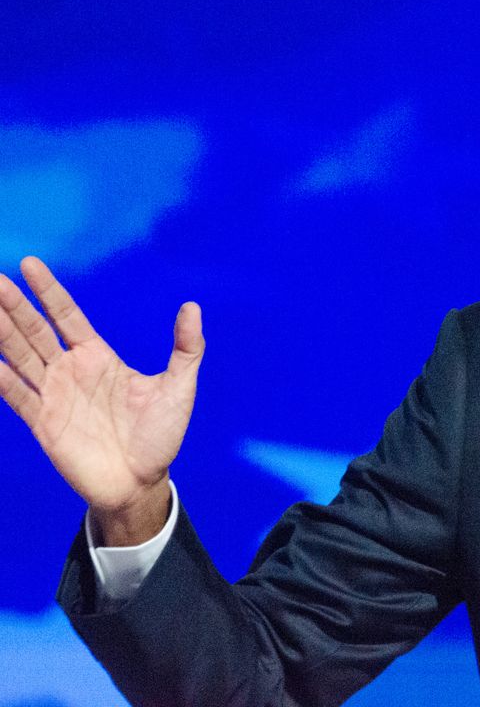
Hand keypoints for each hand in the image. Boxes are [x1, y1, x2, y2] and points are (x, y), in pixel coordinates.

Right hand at [0, 257, 204, 543]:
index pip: (67, 316)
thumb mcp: (179, 386)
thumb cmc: (161, 435)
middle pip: (35, 330)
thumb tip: (192, 306)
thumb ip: (187, 347)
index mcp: (98, 357)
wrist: (142, 482)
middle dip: (13, 306)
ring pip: (19, 356)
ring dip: (1, 333)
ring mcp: (53, 395)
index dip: (49, 291)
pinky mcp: (43, 423)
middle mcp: (70, 371)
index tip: (29, 264)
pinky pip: (15, 395)